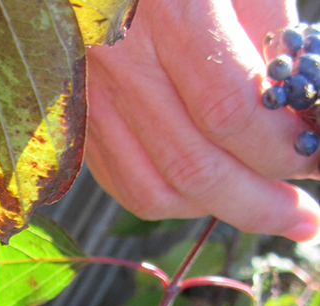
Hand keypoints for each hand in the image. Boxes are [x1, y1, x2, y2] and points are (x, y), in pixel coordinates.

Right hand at [85, 0, 319, 239]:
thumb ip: (268, 36)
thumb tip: (300, 115)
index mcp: (166, 9)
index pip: (230, 113)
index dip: (283, 151)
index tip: (319, 160)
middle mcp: (118, 63)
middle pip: (194, 169)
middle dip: (260, 204)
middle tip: (304, 218)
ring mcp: (88, 98)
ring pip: (156, 191)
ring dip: (217, 212)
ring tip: (262, 208)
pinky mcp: (76, 119)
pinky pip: (125, 182)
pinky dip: (173, 200)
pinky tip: (209, 196)